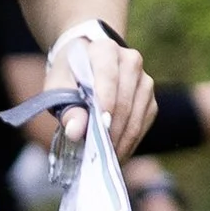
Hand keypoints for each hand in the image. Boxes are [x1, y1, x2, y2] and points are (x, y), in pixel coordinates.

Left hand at [51, 28, 156, 162]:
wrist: (86, 61)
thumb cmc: (69, 74)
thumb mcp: (58, 86)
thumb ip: (67, 107)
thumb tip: (75, 132)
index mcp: (105, 50)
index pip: (108, 78)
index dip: (105, 105)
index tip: (99, 131)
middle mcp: (131, 61)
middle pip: (124, 102)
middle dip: (111, 132)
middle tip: (98, 156)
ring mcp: (144, 80)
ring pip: (137, 116)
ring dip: (122, 141)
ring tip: (106, 160)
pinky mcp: (150, 98)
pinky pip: (143, 123)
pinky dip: (130, 141)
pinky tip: (116, 153)